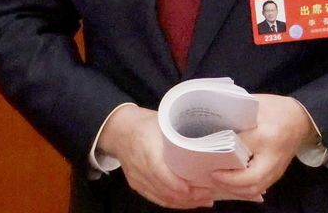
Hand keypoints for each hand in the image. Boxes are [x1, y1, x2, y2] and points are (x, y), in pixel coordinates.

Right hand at [96, 106, 214, 208]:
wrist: (118, 130)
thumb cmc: (142, 124)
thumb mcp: (162, 123)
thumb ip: (179, 136)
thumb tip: (205, 145)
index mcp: (146, 148)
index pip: (161, 173)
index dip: (180, 185)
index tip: (200, 187)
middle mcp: (139, 167)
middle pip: (165, 190)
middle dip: (190, 196)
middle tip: (209, 193)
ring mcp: (137, 178)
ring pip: (162, 198)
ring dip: (185, 202)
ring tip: (203, 199)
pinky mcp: (137, 185)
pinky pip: (156, 199)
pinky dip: (174, 203)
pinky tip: (188, 202)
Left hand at [210, 94, 315, 200]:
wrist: (299, 118)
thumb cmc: (273, 109)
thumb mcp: (252, 109)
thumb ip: (233, 119)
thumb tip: (208, 130)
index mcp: (266, 138)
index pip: (245, 157)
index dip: (229, 171)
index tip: (212, 168)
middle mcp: (273, 159)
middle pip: (252, 183)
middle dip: (229, 184)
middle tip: (210, 176)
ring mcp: (277, 169)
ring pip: (255, 189)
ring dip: (234, 189)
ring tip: (216, 180)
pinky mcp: (276, 173)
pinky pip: (259, 187)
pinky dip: (243, 189)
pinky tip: (229, 182)